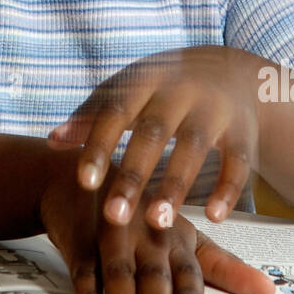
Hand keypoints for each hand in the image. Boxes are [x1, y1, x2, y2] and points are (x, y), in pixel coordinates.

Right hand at [39, 152, 275, 293]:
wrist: (81, 181)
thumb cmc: (145, 218)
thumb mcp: (185, 236)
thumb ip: (224, 267)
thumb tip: (271, 292)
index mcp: (175, 236)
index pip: (186, 267)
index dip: (188, 290)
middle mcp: (146, 235)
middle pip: (152, 272)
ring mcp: (111, 236)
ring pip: (119, 273)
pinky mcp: (80, 239)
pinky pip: (84, 268)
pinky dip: (89, 291)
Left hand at [48, 48, 258, 231]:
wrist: (230, 70)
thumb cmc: (163, 88)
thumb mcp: (128, 90)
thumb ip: (91, 116)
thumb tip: (51, 142)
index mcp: (145, 81)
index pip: (116, 112)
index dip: (99, 146)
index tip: (84, 183)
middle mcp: (180, 92)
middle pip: (153, 134)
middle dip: (134, 176)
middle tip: (113, 217)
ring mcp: (214, 110)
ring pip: (194, 149)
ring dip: (175, 186)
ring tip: (157, 223)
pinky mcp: (242, 131)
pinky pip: (238, 162)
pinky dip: (227, 189)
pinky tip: (213, 218)